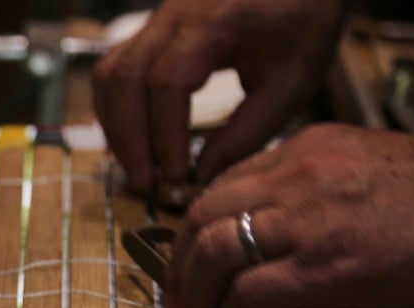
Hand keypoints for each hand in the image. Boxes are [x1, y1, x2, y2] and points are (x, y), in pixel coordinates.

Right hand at [92, 0, 346, 192]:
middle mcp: (173, 16)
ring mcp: (157, 20)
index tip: (177, 175)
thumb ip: (246, 133)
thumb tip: (203, 176)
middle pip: (123, 79)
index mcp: (213, 23)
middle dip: (129, 139)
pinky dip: (119, 109)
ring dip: (117, 126)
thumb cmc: (304, 22)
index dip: (164, 137)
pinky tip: (137, 139)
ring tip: (138, 166)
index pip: (166, 85)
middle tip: (145, 184)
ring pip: (110, 75)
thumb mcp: (291, 83)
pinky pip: (116, 69)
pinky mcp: (153, 30)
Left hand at [165, 123, 413, 307]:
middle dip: (181, 266)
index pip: (223, 185)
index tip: (191, 261)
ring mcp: (305, 220)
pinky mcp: (320, 266)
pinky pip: (247, 296)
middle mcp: (295, 177)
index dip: (195, 230)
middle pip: (202, 217)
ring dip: (197, 298)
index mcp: (306, 150)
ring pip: (212, 254)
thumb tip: (270, 236)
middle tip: (182, 300)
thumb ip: (311, 194)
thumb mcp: (365, 176)